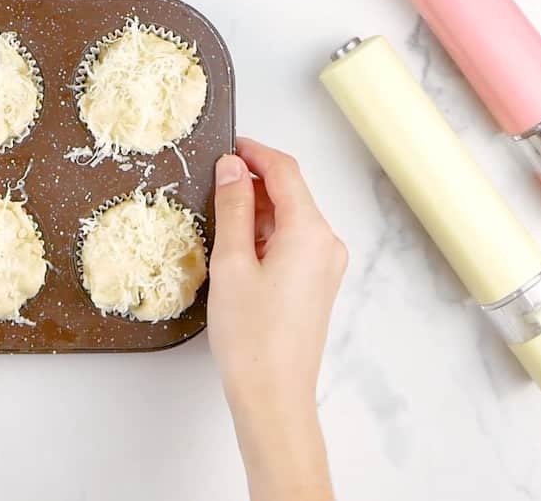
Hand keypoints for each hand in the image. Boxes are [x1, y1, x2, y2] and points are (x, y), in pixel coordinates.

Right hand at [207, 137, 346, 500]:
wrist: (274, 394)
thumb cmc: (251, 336)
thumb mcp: (231, 262)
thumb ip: (232, 208)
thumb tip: (232, 168)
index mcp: (310, 232)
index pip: (285, 172)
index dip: (255, 152)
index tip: (228, 145)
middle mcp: (327, 244)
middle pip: (291, 194)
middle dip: (253, 182)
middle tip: (213, 182)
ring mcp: (325, 266)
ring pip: (291, 218)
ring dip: (257, 210)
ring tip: (218, 218)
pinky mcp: (317, 284)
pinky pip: (293, 242)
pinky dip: (266, 234)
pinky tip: (237, 247)